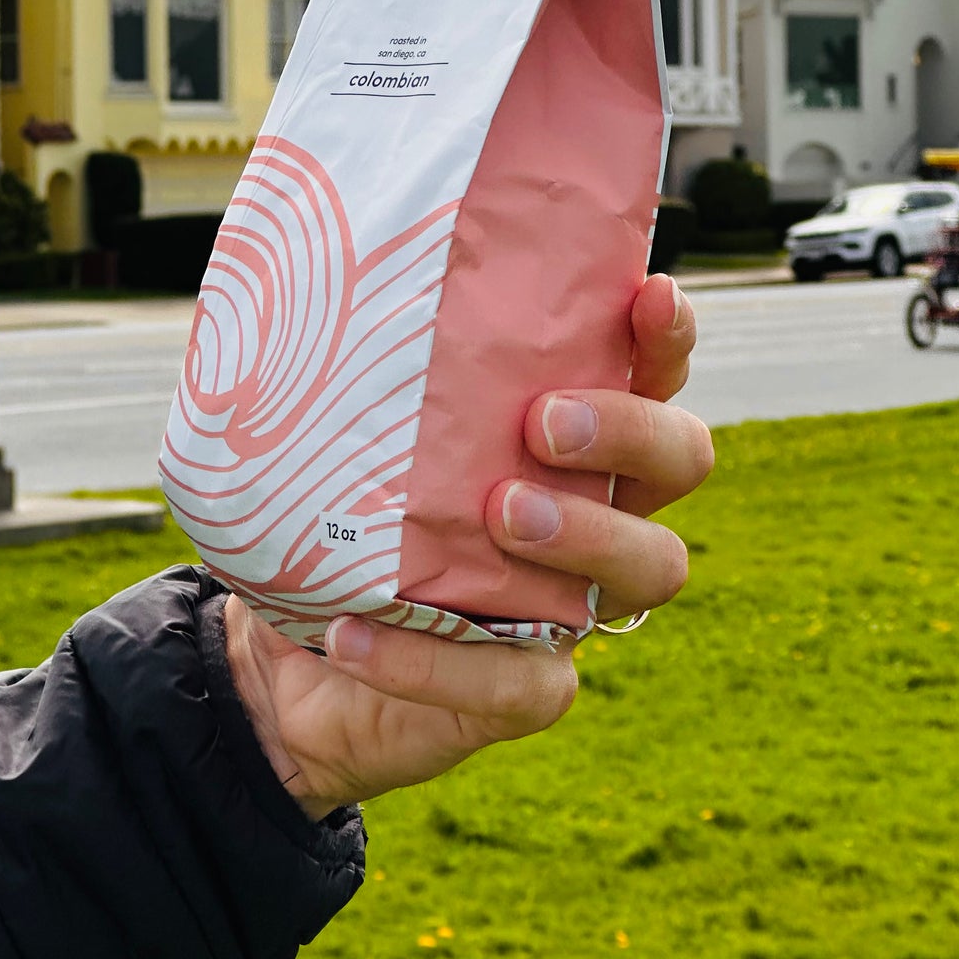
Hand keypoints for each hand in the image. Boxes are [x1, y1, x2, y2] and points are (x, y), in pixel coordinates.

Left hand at [225, 273, 711, 820]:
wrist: (278, 661)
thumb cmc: (325, 515)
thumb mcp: (333, 432)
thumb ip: (351, 368)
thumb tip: (300, 268)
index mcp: (563, 433)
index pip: (648, 370)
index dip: (664, 334)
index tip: (645, 295)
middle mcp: (590, 509)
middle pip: (680, 459)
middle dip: (627, 431)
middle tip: (541, 422)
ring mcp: (568, 605)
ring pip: (651, 568)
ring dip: (584, 533)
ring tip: (497, 512)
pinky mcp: (523, 690)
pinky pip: (524, 684)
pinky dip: (432, 662)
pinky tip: (354, 632)